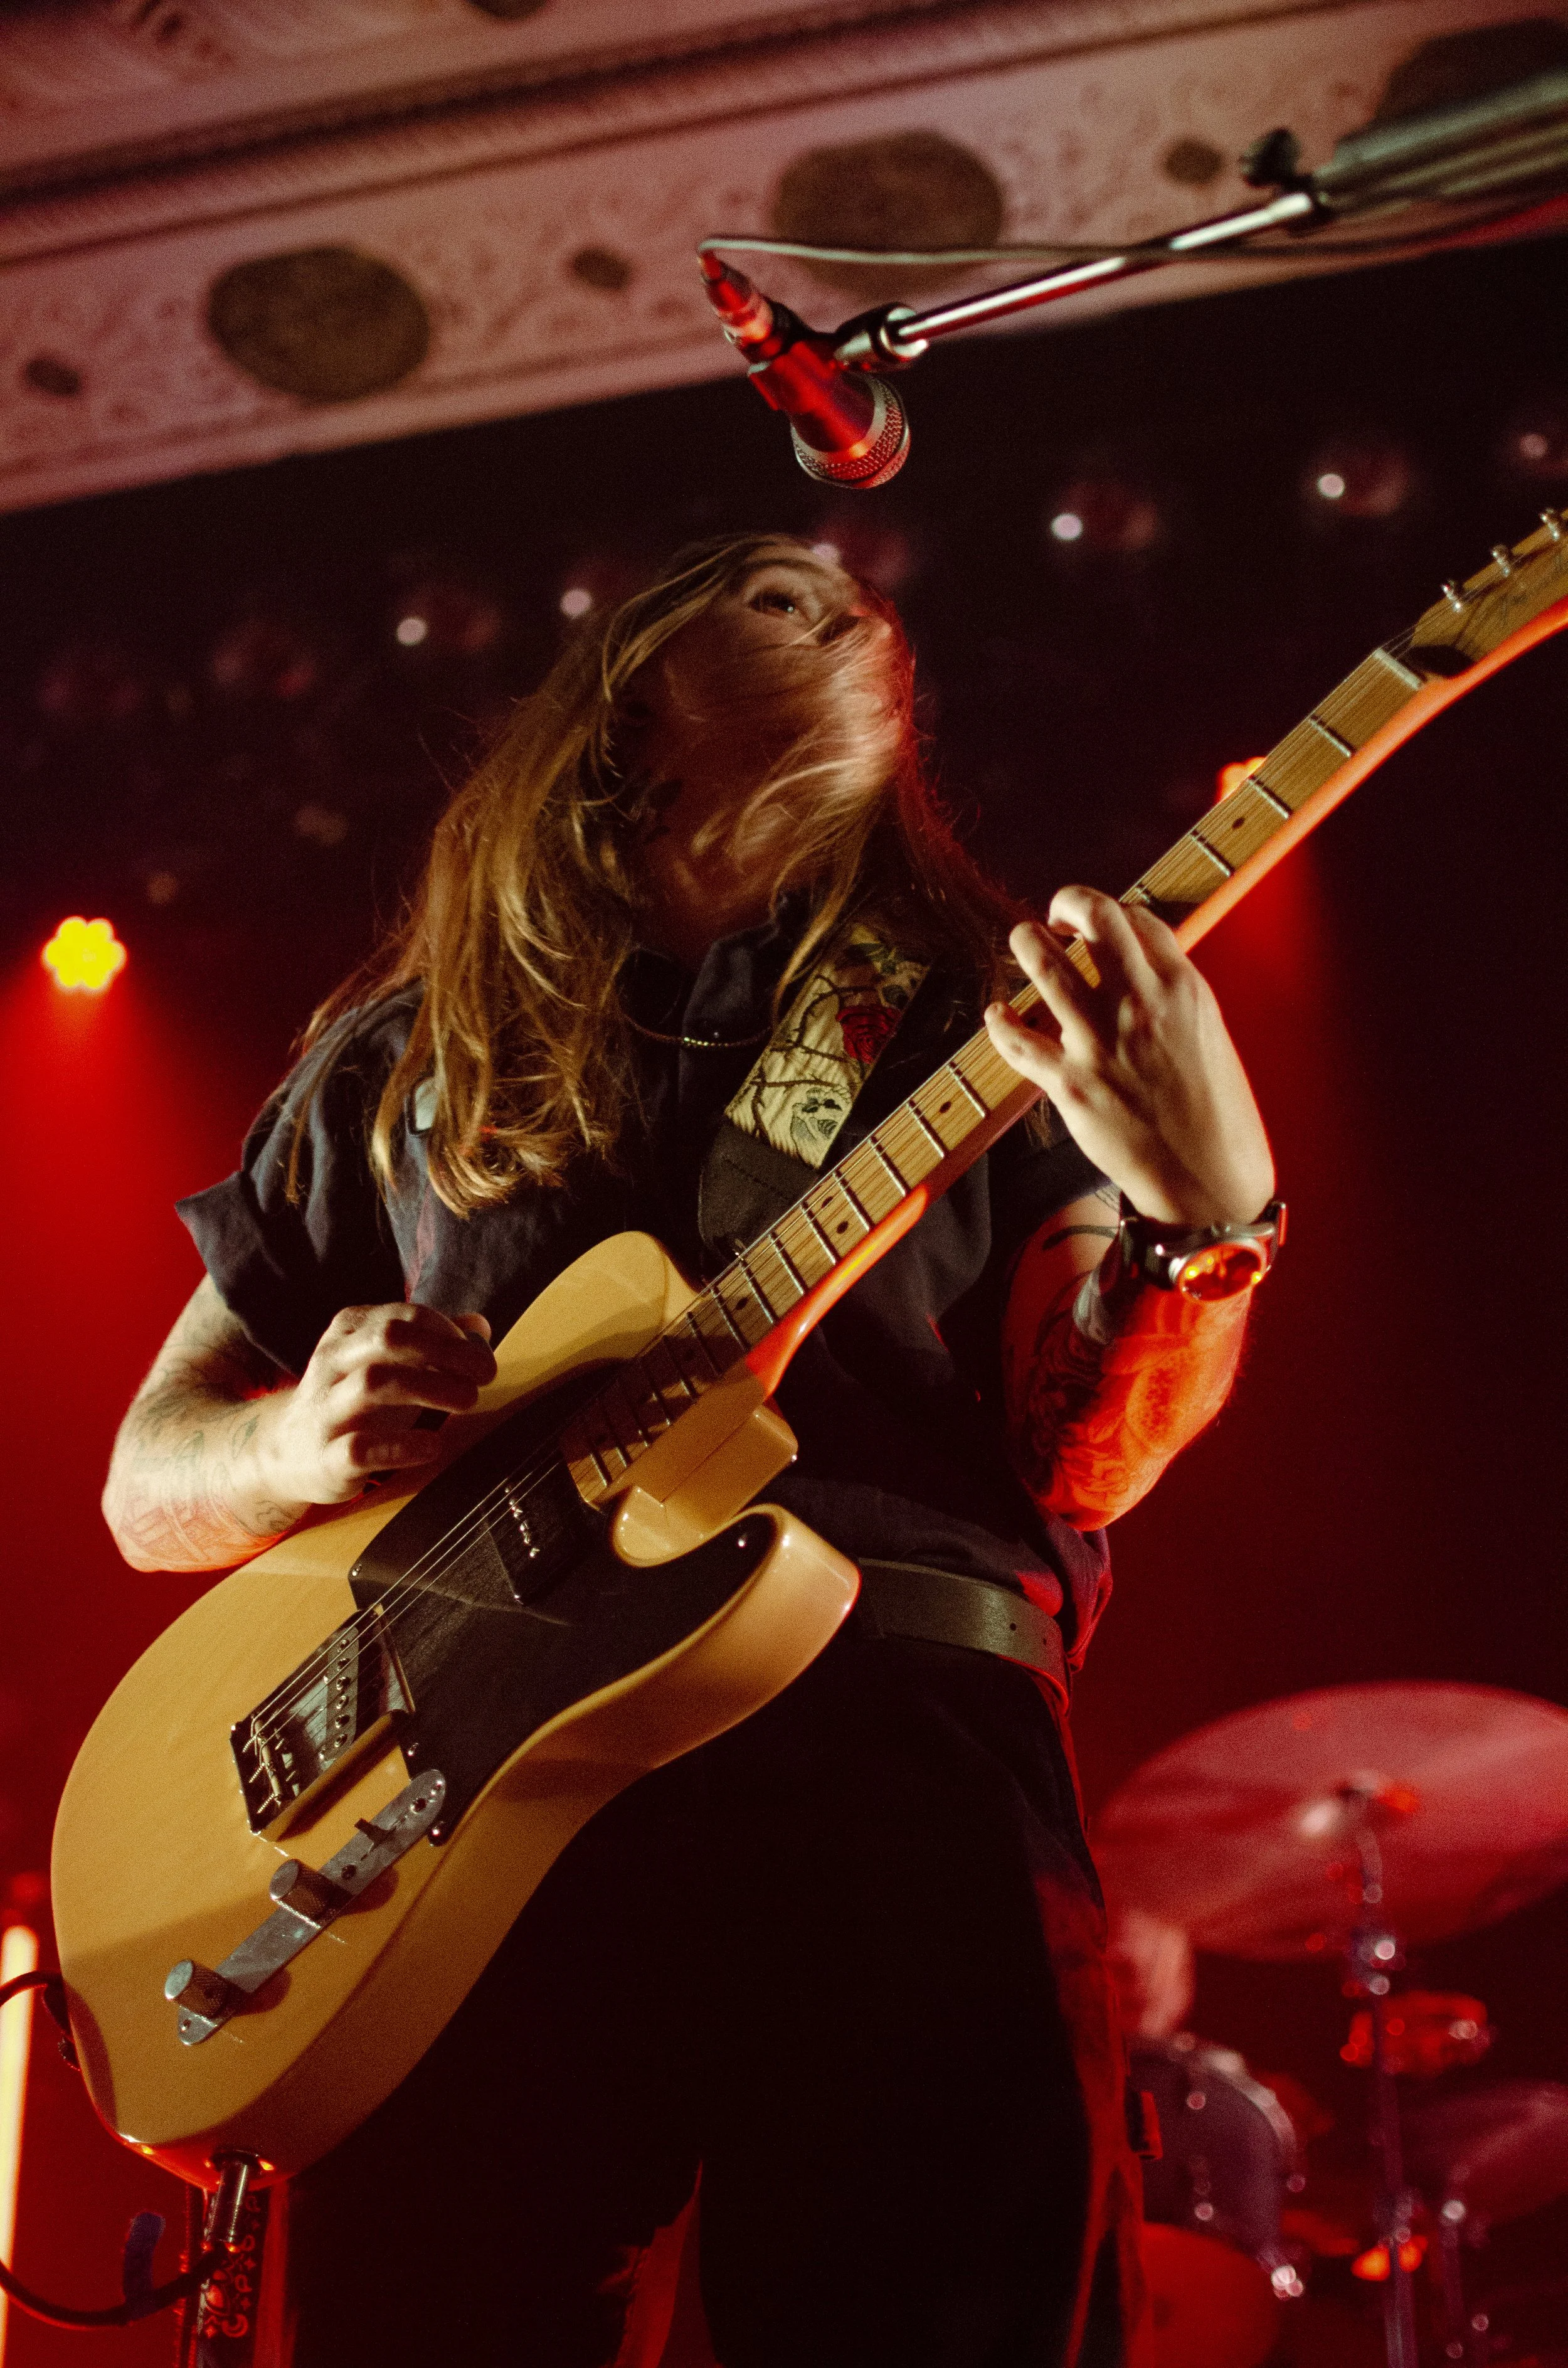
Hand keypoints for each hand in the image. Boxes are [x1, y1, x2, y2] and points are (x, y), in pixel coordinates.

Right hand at [256, 1303, 496, 1510]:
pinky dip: (402, 1445)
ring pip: (374, 1383)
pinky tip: (432, 1444)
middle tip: (485, 1373)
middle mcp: (332, 1363)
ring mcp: (326, 1409)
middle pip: (390, 1338)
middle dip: (445, 1351)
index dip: (449, 1332)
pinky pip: (362, 1447)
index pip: (405, 1315)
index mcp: (348, 1332)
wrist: (284, 1452)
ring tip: (469, 1400)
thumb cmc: (351, 1401)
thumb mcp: (383, 1362)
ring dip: (431, 1388)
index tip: (479, 1355)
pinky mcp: (327, 1457)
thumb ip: (431, 1341)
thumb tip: (480, 1326)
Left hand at [984, 887, 1273, 1225]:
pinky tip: (997, 1014)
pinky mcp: (1069, 1084)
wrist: (1209, 1181)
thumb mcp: (1209, 1035)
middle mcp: (1141, 1005)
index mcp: (1184, 989)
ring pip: (1042, 962)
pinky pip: (1015, 1038)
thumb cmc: (1216, 1113)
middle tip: (1056, 921)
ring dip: (1024, 942)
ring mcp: (1100, 1042)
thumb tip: (1140, 971)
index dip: (1110, 911)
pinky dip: (998, 1020)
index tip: (1095, 926)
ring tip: (1023, 944)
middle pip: (1092, 916)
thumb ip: (1173, 996)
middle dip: (1065, 903)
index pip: (1137, 917)